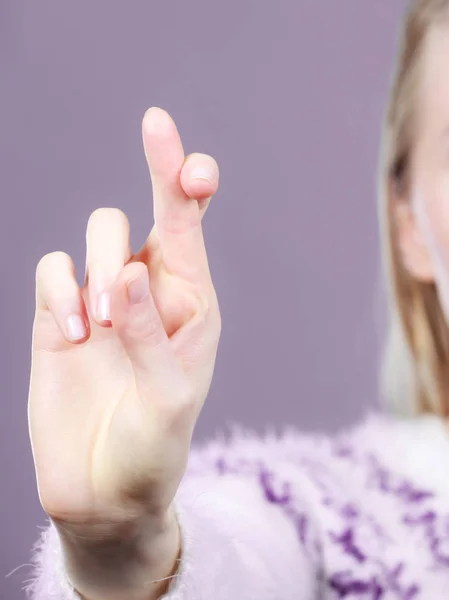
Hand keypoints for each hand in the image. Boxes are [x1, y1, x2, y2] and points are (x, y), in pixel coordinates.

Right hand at [28, 107, 220, 595]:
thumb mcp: (168, 398)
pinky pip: (53, 271)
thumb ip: (149, 334)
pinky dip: (61, 295)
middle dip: (125, 238)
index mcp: (190, 300)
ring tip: (102, 332)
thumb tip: (126, 272)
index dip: (177, 172)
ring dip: (98, 273)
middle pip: (138, 215)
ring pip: (97, 237)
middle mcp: (148, 289)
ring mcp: (102, 300)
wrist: (106, 489)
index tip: (158, 128)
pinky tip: (74, 338)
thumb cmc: (154, 445)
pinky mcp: (59, 316)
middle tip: (122, 285)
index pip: (187, 221)